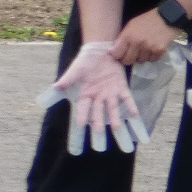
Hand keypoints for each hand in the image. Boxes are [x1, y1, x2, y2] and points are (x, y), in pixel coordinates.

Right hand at [43, 40, 149, 155]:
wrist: (100, 52)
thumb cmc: (85, 62)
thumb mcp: (75, 70)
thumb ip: (67, 80)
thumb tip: (56, 87)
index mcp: (84, 95)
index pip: (82, 109)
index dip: (82, 117)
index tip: (81, 126)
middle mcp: (97, 98)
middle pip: (98, 114)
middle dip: (99, 126)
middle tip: (100, 138)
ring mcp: (110, 94)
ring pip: (113, 110)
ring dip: (116, 120)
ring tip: (119, 131)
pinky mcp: (121, 88)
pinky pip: (127, 99)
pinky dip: (131, 107)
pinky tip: (135, 117)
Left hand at [114, 8, 182, 66]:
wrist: (167, 17)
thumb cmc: (147, 20)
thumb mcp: (131, 25)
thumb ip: (123, 38)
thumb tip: (115, 51)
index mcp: (127, 36)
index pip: (117, 54)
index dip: (118, 55)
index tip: (120, 54)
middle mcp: (137, 43)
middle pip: (128, 61)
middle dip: (129, 58)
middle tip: (132, 54)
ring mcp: (149, 48)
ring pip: (140, 61)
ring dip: (142, 57)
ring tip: (145, 48)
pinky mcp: (160, 50)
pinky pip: (152, 60)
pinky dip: (152, 56)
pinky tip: (153, 48)